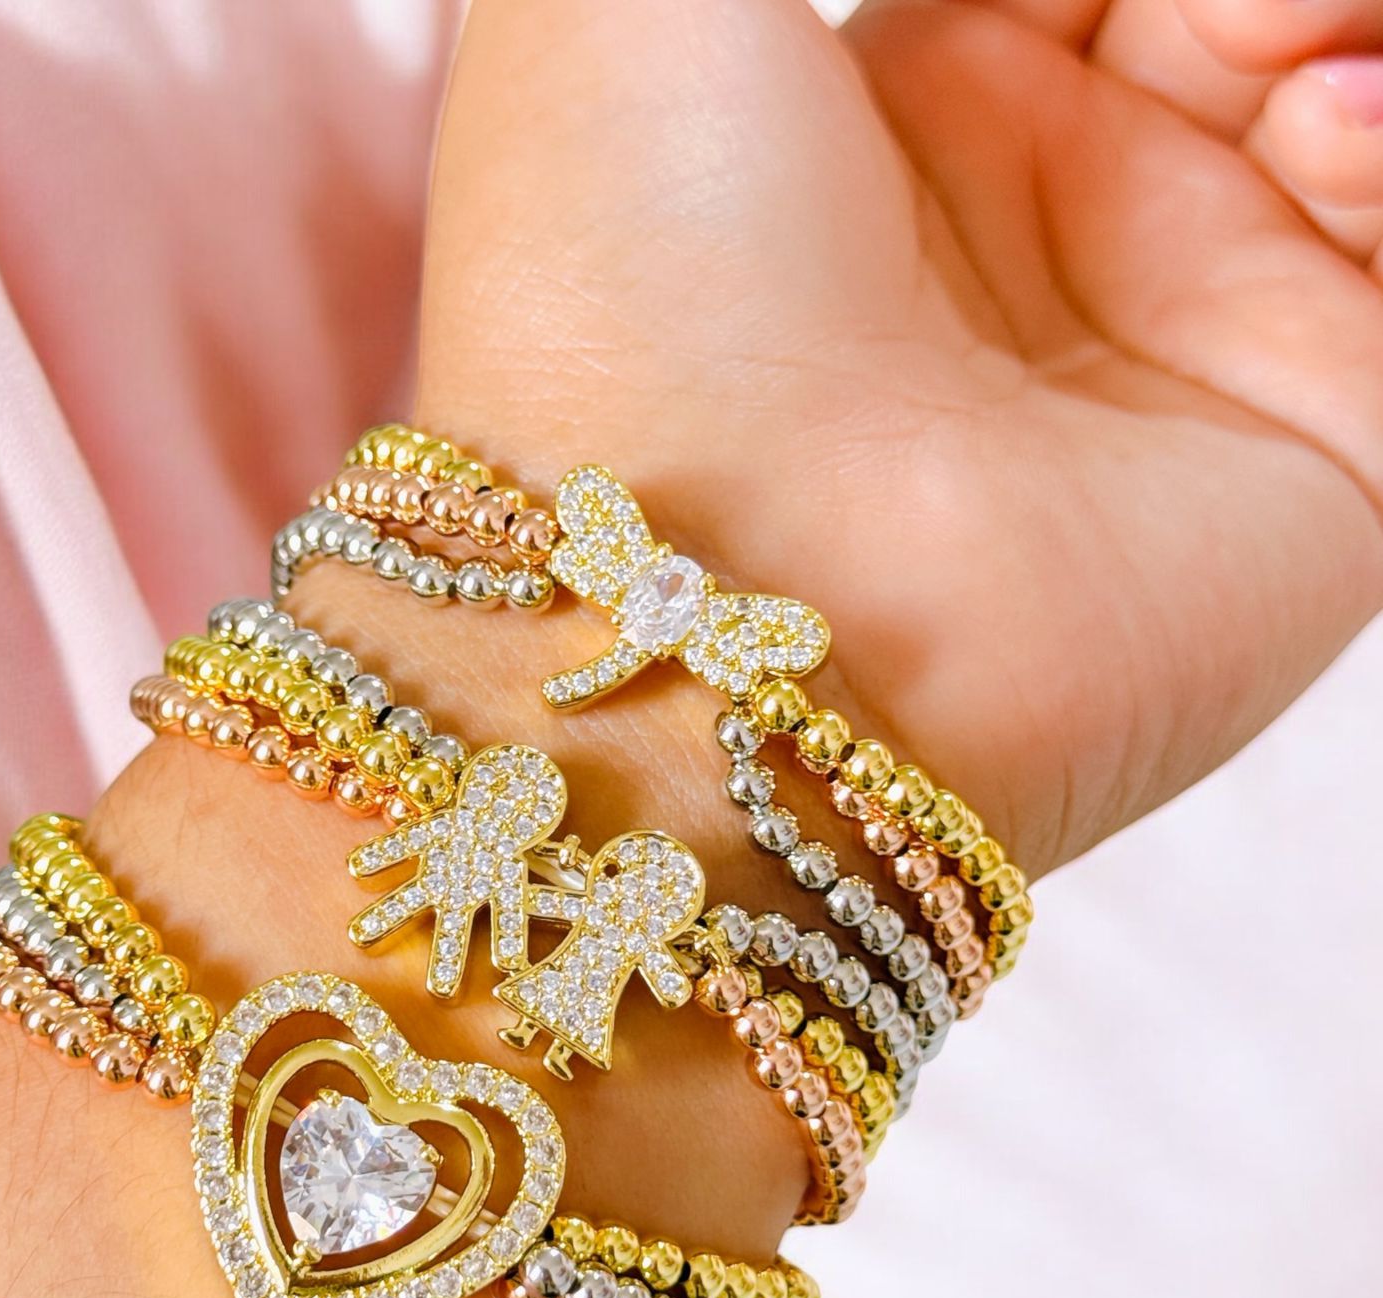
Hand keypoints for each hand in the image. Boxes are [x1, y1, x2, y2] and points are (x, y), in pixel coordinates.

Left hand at [419, 0, 1382, 875]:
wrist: (705, 598)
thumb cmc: (626, 278)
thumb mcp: (636, 5)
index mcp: (908, 113)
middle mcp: (1053, 235)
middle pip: (1241, 23)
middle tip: (1205, 10)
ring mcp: (1185, 348)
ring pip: (1350, 117)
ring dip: (1335, 31)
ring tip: (1262, 45)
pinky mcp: (1317, 458)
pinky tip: (1315, 140)